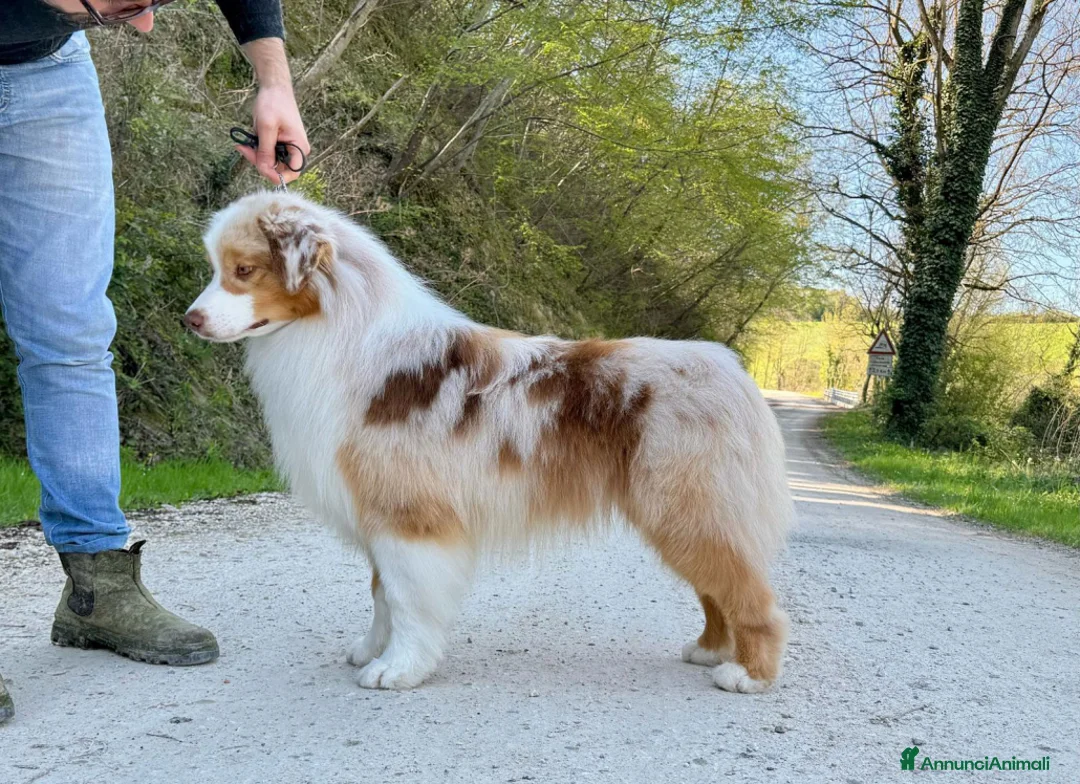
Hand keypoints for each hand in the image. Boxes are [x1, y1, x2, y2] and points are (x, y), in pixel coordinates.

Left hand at [236, 39, 309, 184]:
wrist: (274, 87)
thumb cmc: (274, 103)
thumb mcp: (266, 127)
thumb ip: (265, 150)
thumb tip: (264, 170)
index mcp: (299, 147)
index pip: (292, 172)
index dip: (277, 175)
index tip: (261, 169)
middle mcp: (296, 150)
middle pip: (279, 169)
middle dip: (261, 163)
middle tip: (245, 150)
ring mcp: (288, 147)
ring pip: (271, 163)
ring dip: (256, 157)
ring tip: (244, 144)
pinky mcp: (279, 144)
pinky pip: (268, 155)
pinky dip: (256, 151)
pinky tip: (247, 142)